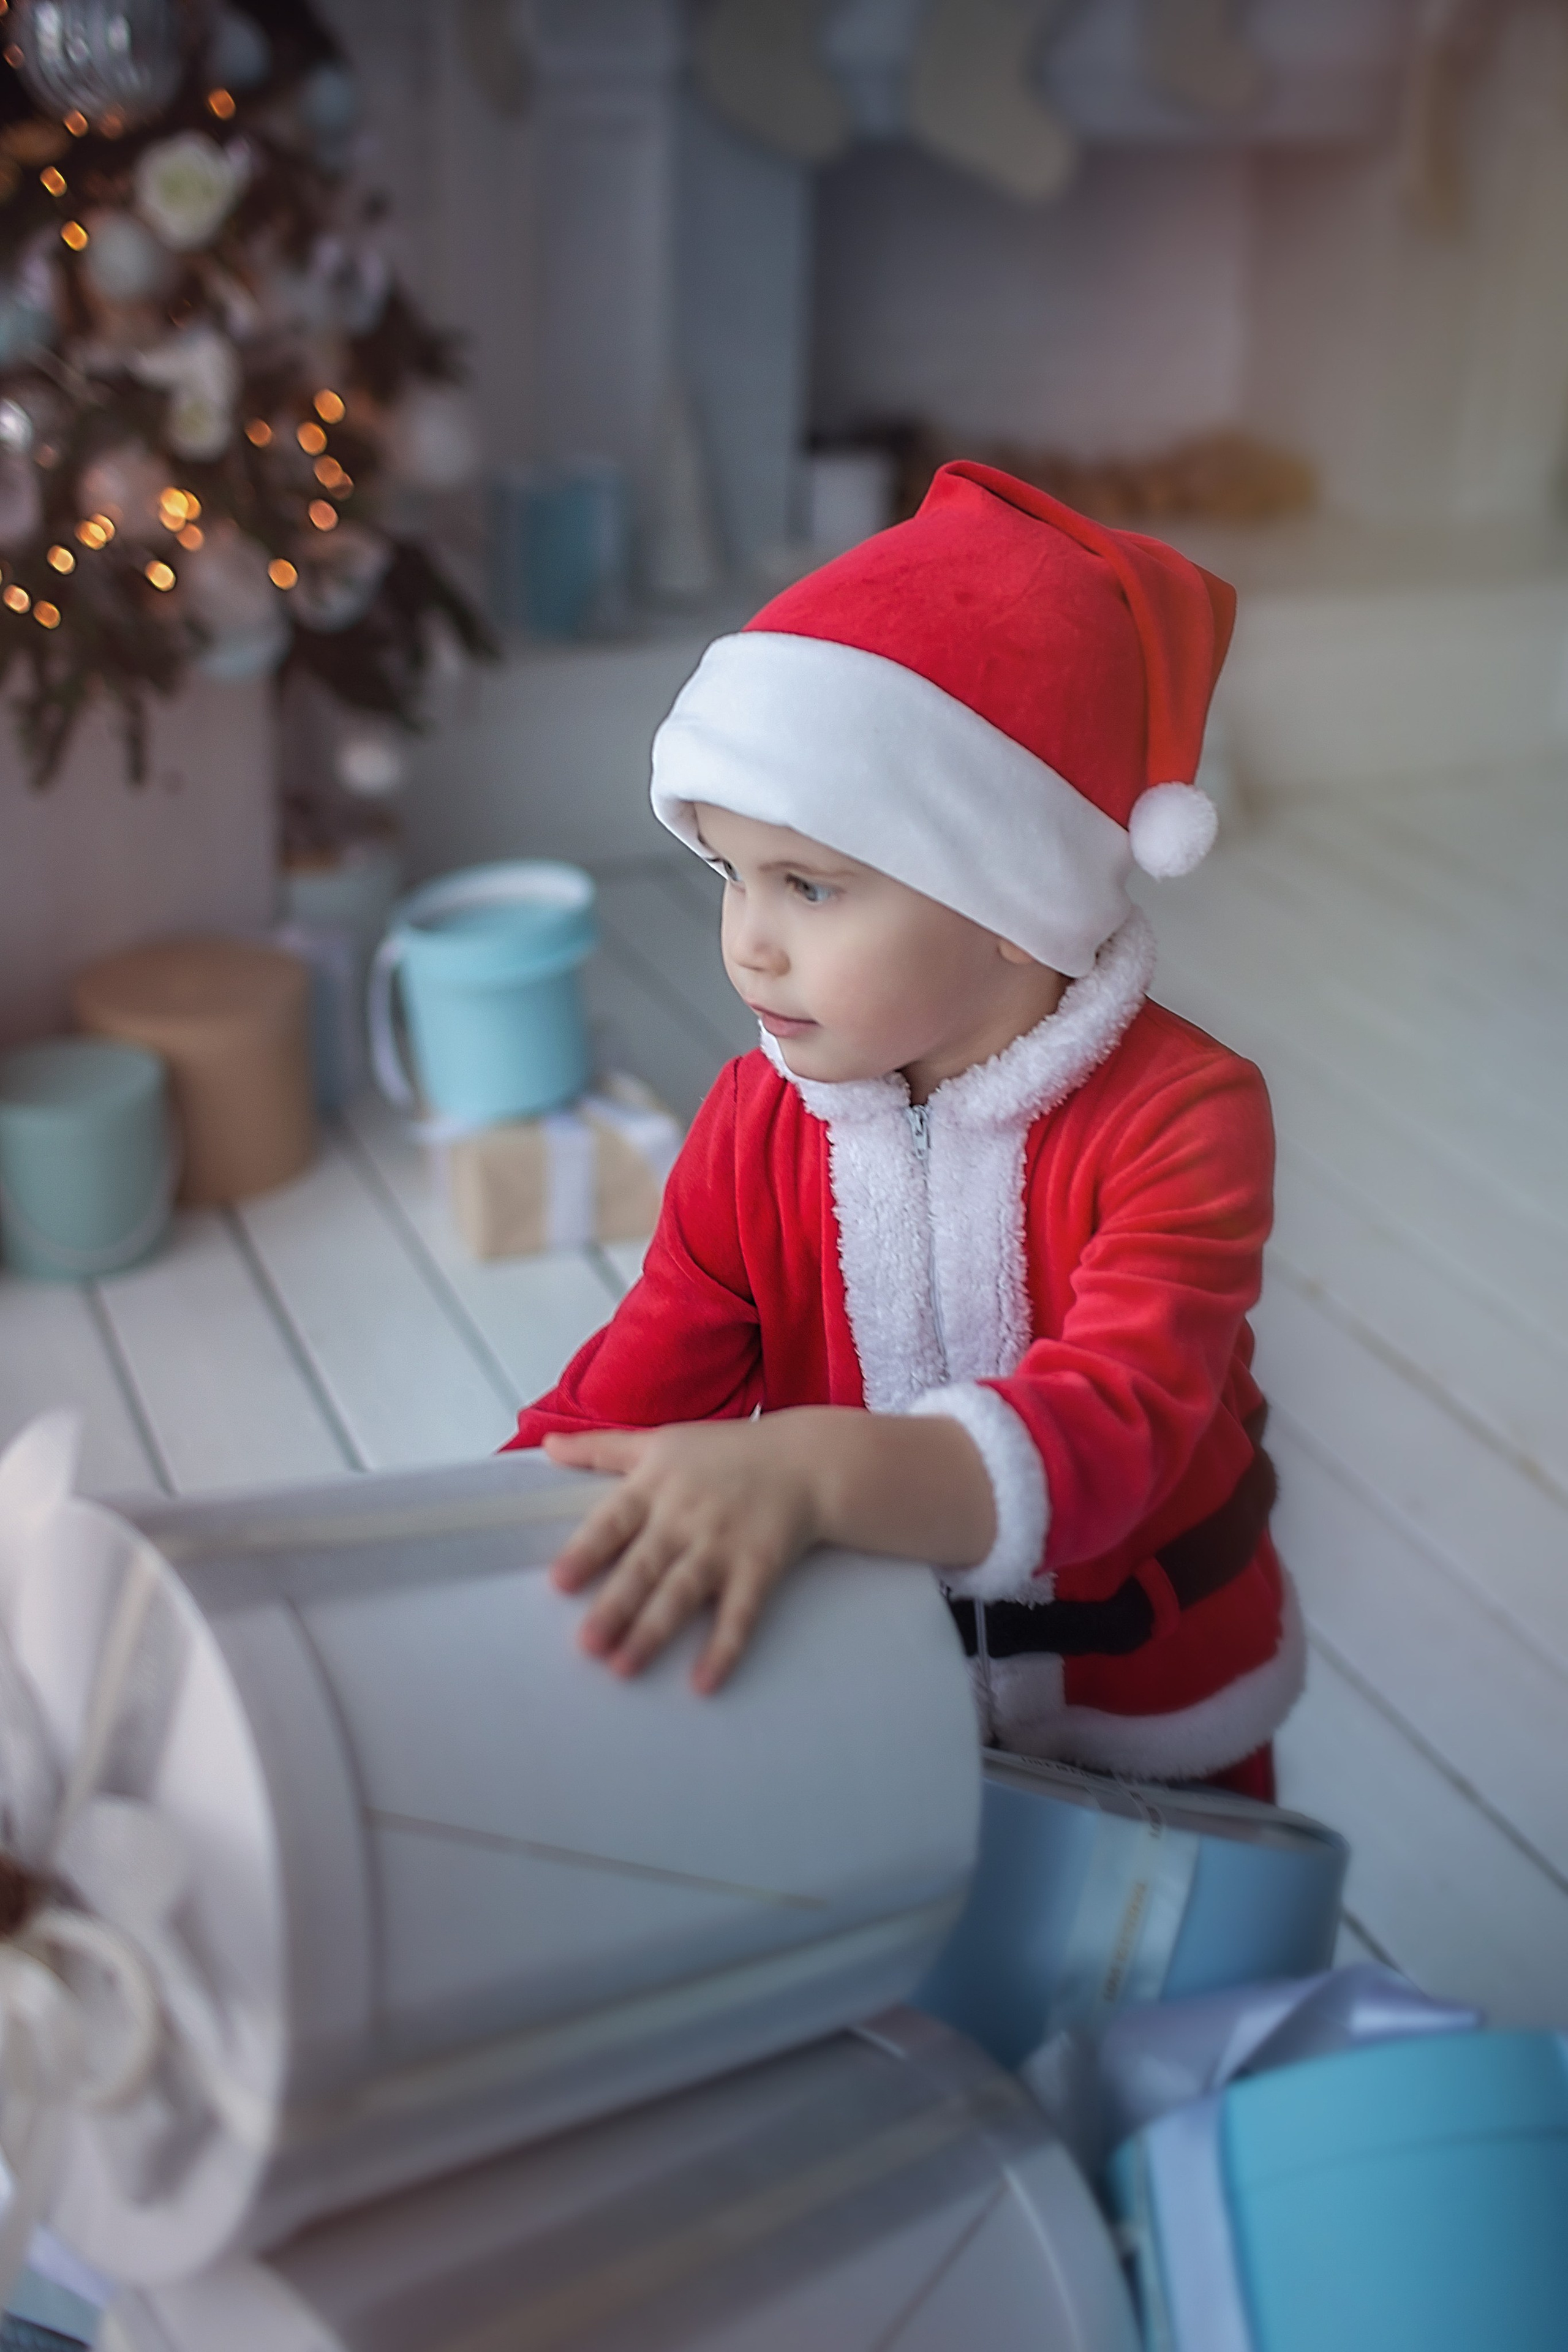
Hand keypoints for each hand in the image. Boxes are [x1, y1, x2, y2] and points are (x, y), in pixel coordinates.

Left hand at [542, 1419, 824, 1692]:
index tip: (559, 1583)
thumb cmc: (726, 1452)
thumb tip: (548, 1445)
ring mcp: (723, 1545)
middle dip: (615, 1606)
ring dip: (653, 1632)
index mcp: (656, 1486)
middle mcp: (685, 1517)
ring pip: (682, 1594)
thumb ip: (601, 1448)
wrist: (807, 1460)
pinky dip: (723, 1648)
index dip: (587, 1552)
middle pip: (644, 1566)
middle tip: (587, 1645)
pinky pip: (739, 1614)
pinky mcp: (759, 1569)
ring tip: (624, 1668)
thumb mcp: (660, 1441)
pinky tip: (704, 1682)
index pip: (613, 1521)